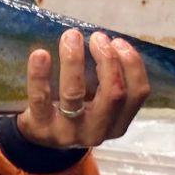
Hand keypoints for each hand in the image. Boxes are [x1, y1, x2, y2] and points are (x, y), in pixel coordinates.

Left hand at [16, 29, 149, 149]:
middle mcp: (97, 131)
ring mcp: (67, 132)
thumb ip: (105, 80)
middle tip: (97, 37)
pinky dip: (40, 74)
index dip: (132, 63)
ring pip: (75, 93)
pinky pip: (41, 97)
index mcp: (117, 123)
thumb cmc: (72, 110)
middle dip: (108, 59)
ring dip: (74, 60)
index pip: (138, 93)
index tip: (118, 41)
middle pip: (113, 93)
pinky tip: (40, 54)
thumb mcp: (96, 103)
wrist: (37, 138)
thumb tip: (106, 41)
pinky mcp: (41, 127)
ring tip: (71, 36)